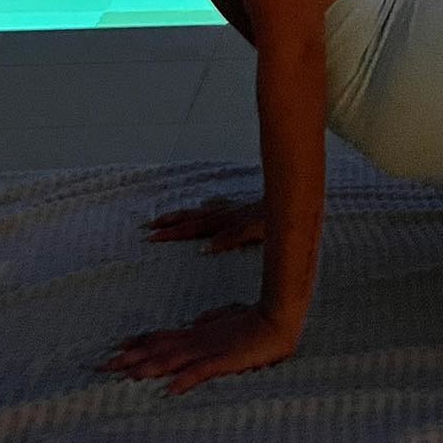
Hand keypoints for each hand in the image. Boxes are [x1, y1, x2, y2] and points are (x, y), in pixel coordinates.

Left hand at [94, 301, 296, 395]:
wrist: (278, 318)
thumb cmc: (253, 322)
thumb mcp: (226, 321)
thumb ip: (209, 323)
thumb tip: (194, 323)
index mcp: (197, 333)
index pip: (161, 338)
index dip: (138, 343)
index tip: (115, 348)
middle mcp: (196, 340)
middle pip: (157, 349)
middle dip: (130, 358)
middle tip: (103, 366)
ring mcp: (209, 350)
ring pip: (172, 360)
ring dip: (148, 368)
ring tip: (126, 377)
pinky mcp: (224, 360)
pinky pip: (201, 372)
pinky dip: (185, 380)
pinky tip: (170, 389)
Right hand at [141, 193, 266, 253]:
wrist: (294, 195)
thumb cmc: (277, 219)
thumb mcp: (257, 230)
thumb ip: (233, 236)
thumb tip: (205, 247)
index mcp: (227, 221)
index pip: (195, 228)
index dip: (175, 233)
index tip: (154, 237)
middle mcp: (226, 214)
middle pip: (193, 219)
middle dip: (170, 224)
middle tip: (148, 229)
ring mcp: (232, 210)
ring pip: (200, 213)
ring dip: (181, 216)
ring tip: (161, 219)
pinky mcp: (240, 210)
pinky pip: (216, 209)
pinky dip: (204, 210)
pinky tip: (201, 209)